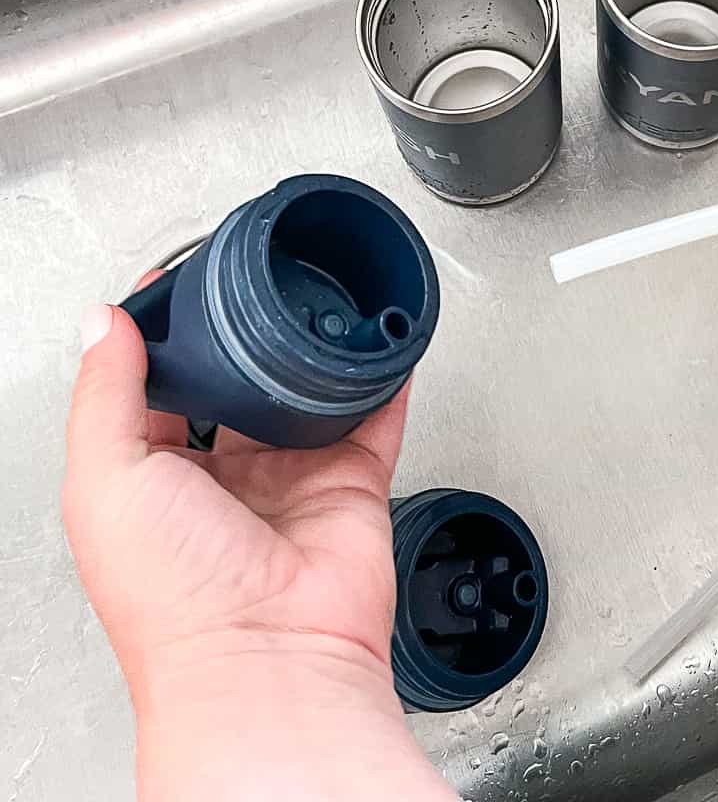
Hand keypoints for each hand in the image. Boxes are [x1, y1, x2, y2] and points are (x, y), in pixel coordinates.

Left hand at [63, 293, 454, 801]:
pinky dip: (383, 381)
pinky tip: (381, 345)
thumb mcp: (105, 482)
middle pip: (235, 388)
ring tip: (315, 303)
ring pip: (305, 399)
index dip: (163, 338)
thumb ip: (104, 395)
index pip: (154, 393)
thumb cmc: (175, 604)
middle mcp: (221, 485)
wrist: (267, 663)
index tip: (176, 285)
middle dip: (244, 342)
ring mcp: (290, 483)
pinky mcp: (352, 487)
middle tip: (254, 287)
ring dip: (311, 355)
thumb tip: (103, 324)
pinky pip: (374, 420)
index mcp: (152, 485)